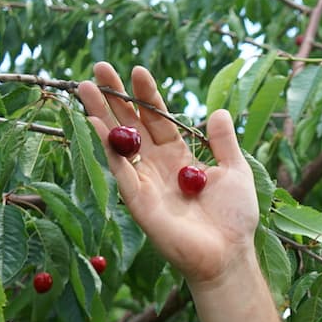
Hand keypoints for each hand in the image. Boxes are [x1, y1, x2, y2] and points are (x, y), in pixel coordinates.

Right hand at [77, 62, 258, 285]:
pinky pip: (120, 171)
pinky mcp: (138, 201)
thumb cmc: (234, 217)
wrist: (229, 254)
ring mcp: (145, 183)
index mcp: (179, 158)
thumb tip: (219, 111)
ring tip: (86, 87)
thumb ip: (224, 142)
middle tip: (99, 67)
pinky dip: (108, 148)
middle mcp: (157, 167)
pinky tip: (96, 124)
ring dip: (101, 115)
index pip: (159, 120)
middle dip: (115, 97)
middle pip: (132, 125)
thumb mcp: (235, 171)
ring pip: (118, 143)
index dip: (148, 96)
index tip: (138, 70)